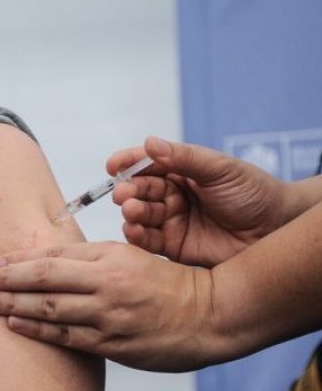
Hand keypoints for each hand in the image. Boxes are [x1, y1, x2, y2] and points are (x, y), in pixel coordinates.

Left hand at [0, 242, 221, 371]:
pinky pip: (66, 336)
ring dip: (14, 306)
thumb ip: (90, 257)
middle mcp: (106, 283)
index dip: (22, 260)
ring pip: (51, 308)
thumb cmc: (167, 284)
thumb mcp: (128, 256)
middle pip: (46, 278)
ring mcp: (108, 315)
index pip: (54, 254)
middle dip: (9, 280)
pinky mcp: (112, 343)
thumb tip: (50, 259)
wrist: (206, 315)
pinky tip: (16, 326)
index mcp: (110, 256)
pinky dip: (38, 330)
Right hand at [107, 137, 288, 266]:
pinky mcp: (173, 247)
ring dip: (131, 212)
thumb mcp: (219, 168)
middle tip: (123, 194)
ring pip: (140, 215)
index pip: (147, 164)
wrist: (276, 230)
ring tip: (131, 210)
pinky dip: (136, 236)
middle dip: (128, 190)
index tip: (113, 165)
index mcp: (180, 172)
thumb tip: (149, 143)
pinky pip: (148, 242)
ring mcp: (170, 221)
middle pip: (140, 190)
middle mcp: (171, 196)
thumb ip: (184, 158)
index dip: (128, 163)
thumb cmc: (252, 193)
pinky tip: (133, 229)